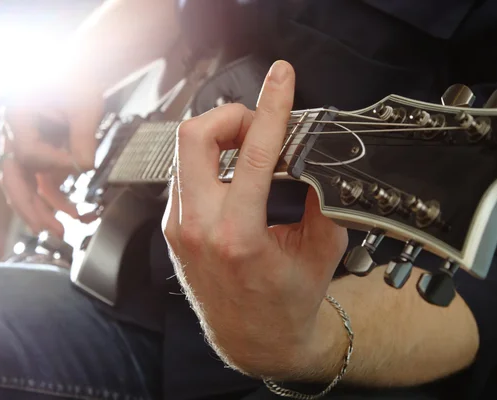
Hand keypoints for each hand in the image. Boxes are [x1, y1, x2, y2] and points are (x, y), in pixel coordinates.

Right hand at [0, 79, 103, 235]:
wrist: (80, 76)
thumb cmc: (79, 84)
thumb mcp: (84, 106)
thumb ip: (83, 136)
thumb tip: (84, 167)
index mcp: (17, 116)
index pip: (28, 152)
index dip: (53, 163)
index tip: (80, 165)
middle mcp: (13, 133)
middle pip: (12, 177)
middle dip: (29, 206)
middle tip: (48, 229)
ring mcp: (23, 146)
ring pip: (22, 185)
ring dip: (40, 209)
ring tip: (59, 230)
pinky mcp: (38, 155)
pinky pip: (39, 182)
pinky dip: (52, 198)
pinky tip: (70, 212)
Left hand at [162, 61, 348, 376]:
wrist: (253, 340)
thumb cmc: (285, 304)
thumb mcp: (321, 249)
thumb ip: (321, 198)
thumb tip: (313, 156)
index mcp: (239, 236)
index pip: (255, 153)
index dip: (272, 107)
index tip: (281, 79)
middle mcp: (198, 229)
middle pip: (194, 137)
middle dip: (230, 115)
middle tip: (259, 123)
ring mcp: (179, 228)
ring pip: (185, 152)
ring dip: (220, 136)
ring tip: (251, 146)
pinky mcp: (174, 227)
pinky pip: (186, 173)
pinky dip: (211, 159)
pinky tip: (236, 170)